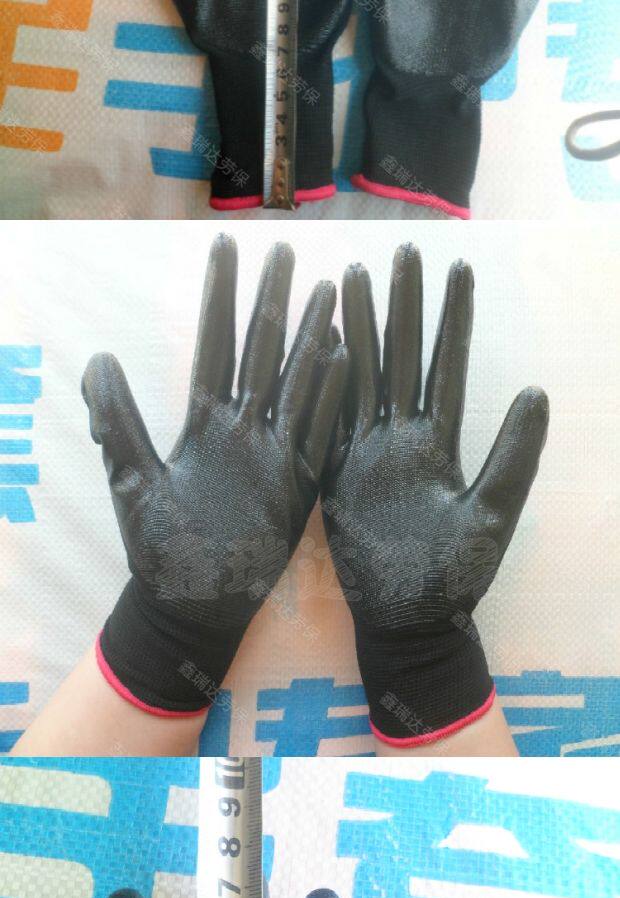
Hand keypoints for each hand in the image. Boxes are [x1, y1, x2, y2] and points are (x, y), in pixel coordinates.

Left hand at [83, 234, 346, 714]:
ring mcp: (274, 451)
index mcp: (203, 423)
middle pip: (260, 350)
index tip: (225, 247)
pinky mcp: (297, 481)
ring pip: (298, 382)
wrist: (194, 605)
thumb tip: (98, 356)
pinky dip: (332, 396)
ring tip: (329, 289)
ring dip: (311, 336)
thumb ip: (118, 421)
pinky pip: (320, 432)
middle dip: (271, 300)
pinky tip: (346, 357)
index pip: (213, 343)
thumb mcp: (133, 482)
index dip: (218, 295)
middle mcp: (242, 427)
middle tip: (284, 251)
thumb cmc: (160, 549)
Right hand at [322, 243, 548, 744]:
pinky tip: (323, 341)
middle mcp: (402, 437)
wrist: (407, 620)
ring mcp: (367, 452)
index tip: (458, 269)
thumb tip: (536, 390)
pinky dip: (326, 381)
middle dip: (403, 306)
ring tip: (353, 278)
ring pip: (363, 377)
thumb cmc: (454, 575)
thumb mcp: (492, 513)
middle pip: (402, 357)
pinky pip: (329, 419)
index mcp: (439, 443)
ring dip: (361, 329)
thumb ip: (513, 453)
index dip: (453, 318)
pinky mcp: (338, 472)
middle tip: (401, 253)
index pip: (448, 365)